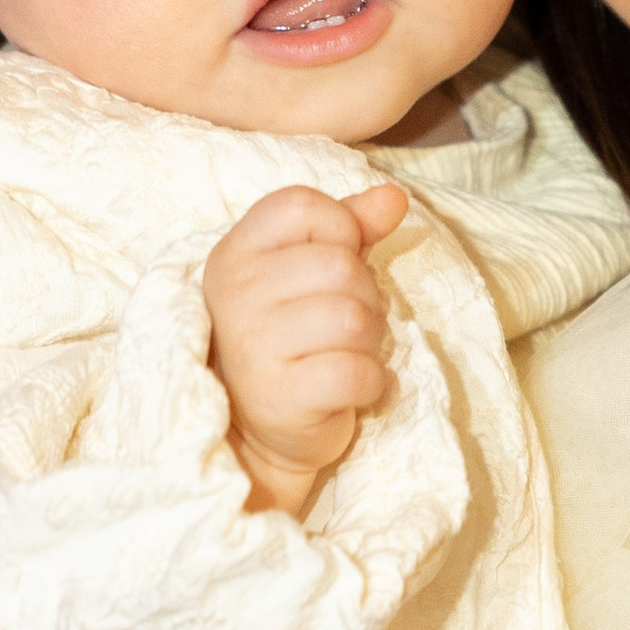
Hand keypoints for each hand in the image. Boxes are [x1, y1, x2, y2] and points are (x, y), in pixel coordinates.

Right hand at [203, 181, 406, 517]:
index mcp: (236, 253)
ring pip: (355, 318)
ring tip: (344, 353)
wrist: (261, 432)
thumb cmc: (293, 339)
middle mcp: (235, 294)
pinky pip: (358, 371)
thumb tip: (394, 196)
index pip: (303, 205)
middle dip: (364, 296)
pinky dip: (370, 382)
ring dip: (369, 340)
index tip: (331, 267)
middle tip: (342, 326)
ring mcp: (253, 346)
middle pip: (341, 265)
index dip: (340, 230)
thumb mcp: (311, 271)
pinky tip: (348, 388)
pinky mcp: (281, 396)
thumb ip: (350, 226)